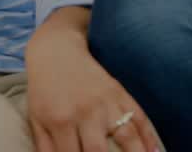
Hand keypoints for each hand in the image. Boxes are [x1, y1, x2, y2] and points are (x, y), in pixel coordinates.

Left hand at [27, 16, 160, 151]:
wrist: (56, 50)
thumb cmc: (44, 89)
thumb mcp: (37, 117)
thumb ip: (45, 147)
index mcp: (59, 120)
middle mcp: (85, 112)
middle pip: (99, 151)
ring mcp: (106, 102)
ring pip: (127, 135)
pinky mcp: (120, 93)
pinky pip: (140, 117)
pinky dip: (149, 137)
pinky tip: (155, 151)